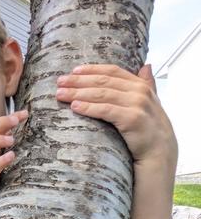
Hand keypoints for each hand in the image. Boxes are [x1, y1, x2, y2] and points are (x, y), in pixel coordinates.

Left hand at [56, 63, 175, 166]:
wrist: (159, 153)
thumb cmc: (149, 130)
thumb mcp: (150, 103)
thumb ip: (147, 84)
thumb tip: (146, 65)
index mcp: (141, 85)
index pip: (113, 71)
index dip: (91, 70)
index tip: (73, 71)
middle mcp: (139, 91)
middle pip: (103, 81)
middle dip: (79, 81)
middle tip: (59, 82)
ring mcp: (137, 104)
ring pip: (102, 94)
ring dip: (78, 93)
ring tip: (61, 95)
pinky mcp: (131, 119)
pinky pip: (105, 110)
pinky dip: (88, 107)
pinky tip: (75, 107)